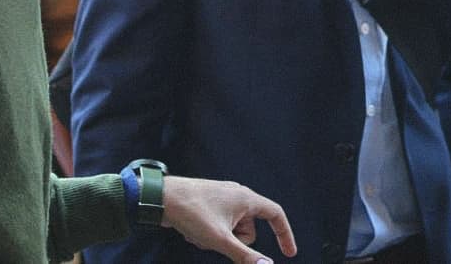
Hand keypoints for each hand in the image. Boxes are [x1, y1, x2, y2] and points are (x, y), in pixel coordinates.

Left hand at [161, 176, 296, 262]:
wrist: (163, 198)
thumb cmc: (192, 211)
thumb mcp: (221, 239)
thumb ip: (244, 255)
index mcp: (246, 198)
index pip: (275, 214)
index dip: (284, 234)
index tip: (288, 252)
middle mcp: (238, 196)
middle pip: (249, 229)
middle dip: (234, 242)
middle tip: (217, 241)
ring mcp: (223, 200)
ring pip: (232, 230)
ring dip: (219, 239)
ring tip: (201, 234)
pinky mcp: (211, 205)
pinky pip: (219, 226)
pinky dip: (209, 234)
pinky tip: (194, 230)